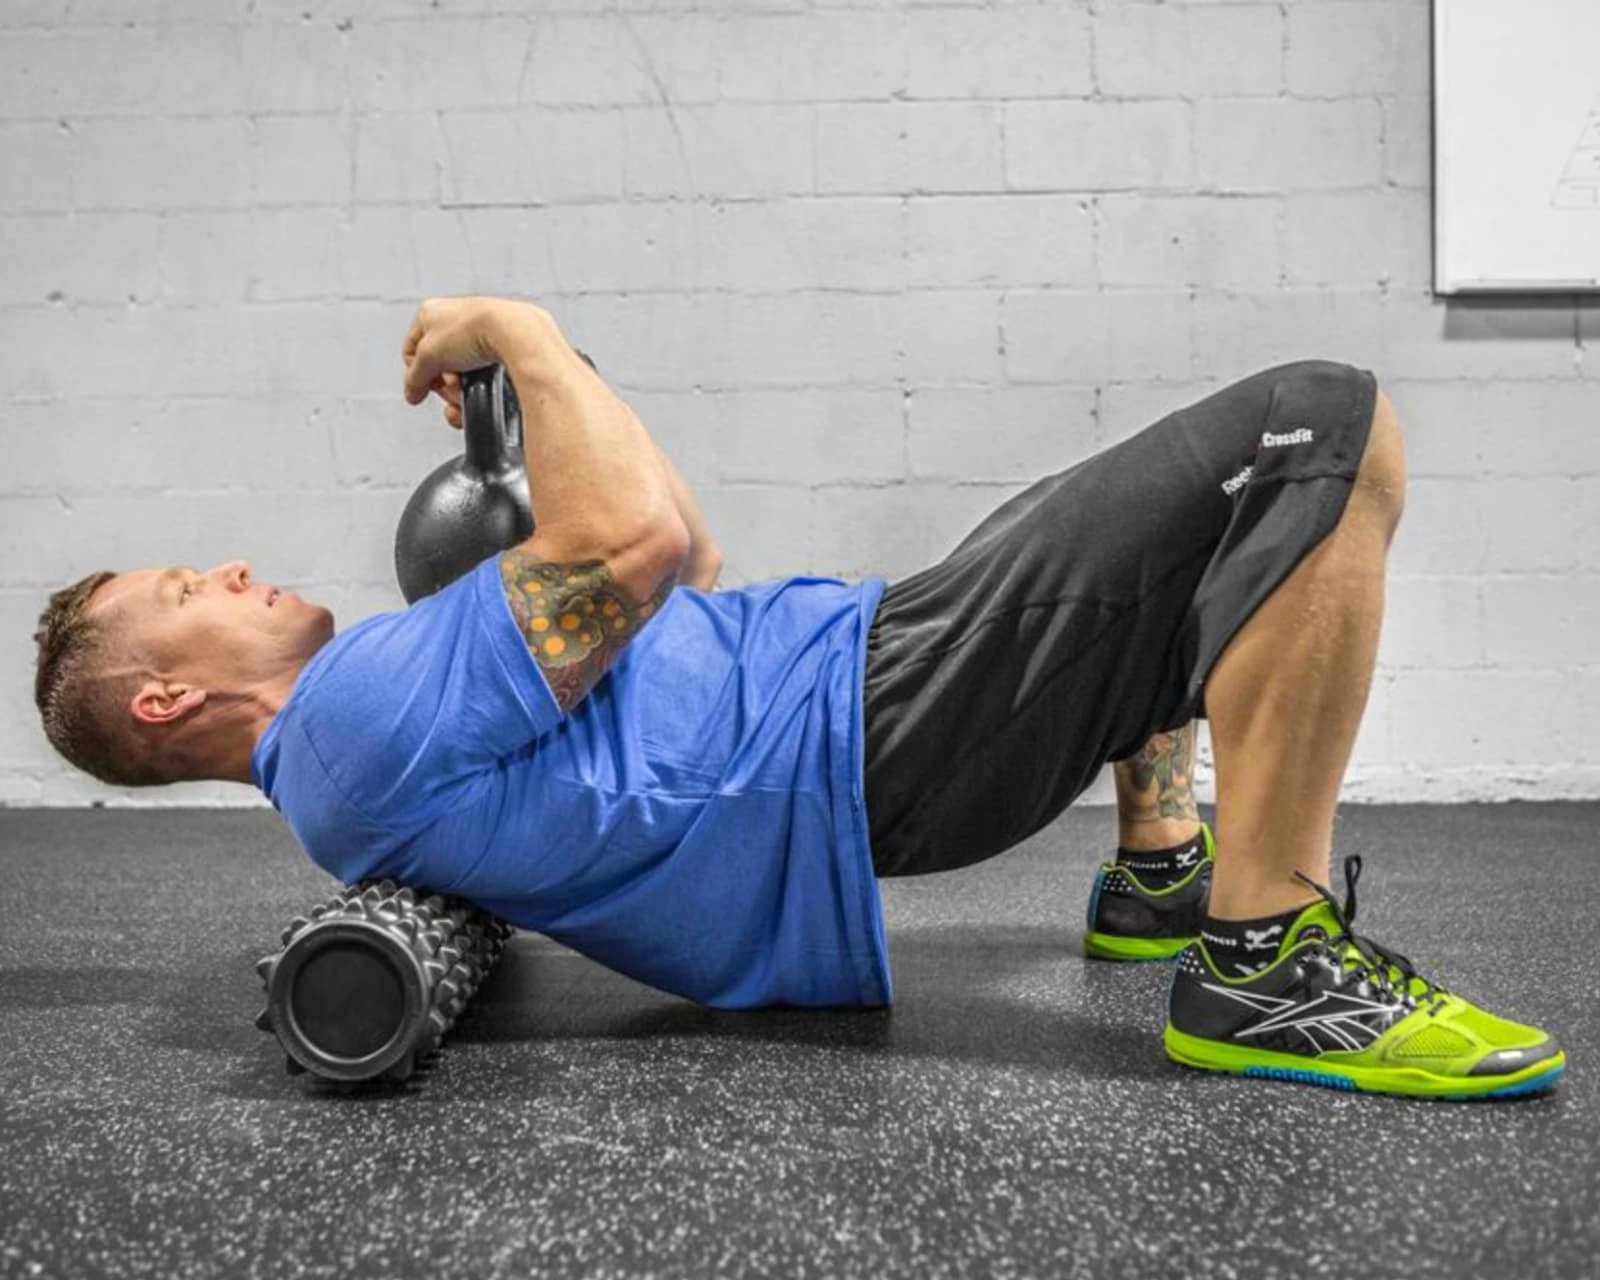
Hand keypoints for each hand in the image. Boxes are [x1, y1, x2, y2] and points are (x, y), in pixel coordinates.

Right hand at [402, 297, 548, 423]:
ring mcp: (478, 333)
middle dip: (443, 384)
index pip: (411, 350)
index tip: (422, 389)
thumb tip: (412, 392)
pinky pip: (482, 374)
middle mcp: (454, 319)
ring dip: (460, 389)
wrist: (516, 333)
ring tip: (468, 389)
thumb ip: (415, 377)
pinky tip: (483, 390)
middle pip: (438, 365)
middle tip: (451, 387)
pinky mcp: (499, 346)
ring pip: (461, 373)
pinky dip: (480, 387)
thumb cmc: (474, 330)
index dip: (415, 374)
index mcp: (430, 312)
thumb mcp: (429, 356)